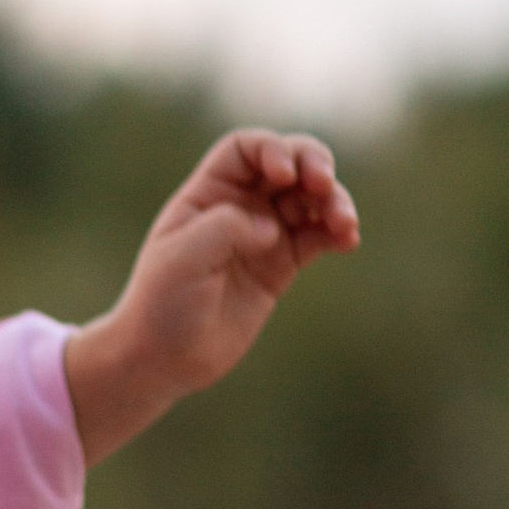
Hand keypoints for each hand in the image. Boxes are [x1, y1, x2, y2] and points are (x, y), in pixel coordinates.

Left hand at [63, 129, 359, 463]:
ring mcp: (263, 235)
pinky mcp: (282, 265)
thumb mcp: (182, 260)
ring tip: (344, 224)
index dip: (271, 149)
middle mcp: (238, 207)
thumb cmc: (161, 305)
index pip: (245, 149)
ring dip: (334, 201)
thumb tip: (273, 228)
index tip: (284, 175)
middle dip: (313, 164)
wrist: (165, 359)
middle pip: (287, 163)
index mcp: (206, 194)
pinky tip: (347, 240)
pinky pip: (318, 236)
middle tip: (324, 184)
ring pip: (310, 199)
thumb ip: (225, 229)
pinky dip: (337, 232)